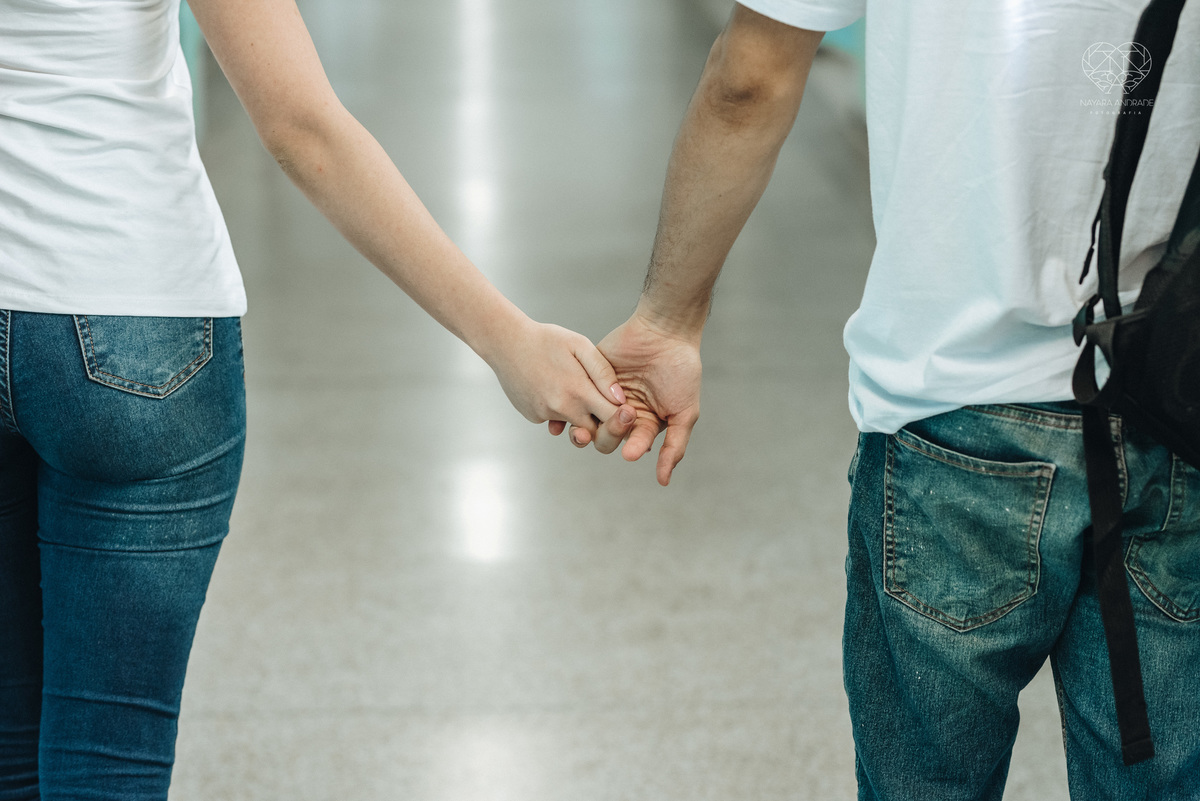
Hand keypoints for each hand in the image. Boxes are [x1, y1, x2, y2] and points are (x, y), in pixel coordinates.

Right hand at [486, 318, 632, 441]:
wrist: (505, 342)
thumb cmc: (546, 339)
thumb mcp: (580, 345)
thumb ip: (603, 372)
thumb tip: (620, 399)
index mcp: (579, 391)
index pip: (612, 418)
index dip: (623, 416)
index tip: (627, 408)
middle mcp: (562, 408)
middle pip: (595, 431)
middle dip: (603, 424)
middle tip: (604, 405)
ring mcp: (545, 414)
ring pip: (574, 425)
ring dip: (580, 415)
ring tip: (574, 388)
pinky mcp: (533, 416)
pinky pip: (555, 419)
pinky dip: (559, 409)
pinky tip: (552, 386)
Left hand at [572, 313, 701, 485]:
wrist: (664, 331)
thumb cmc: (680, 371)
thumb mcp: (684, 412)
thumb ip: (674, 447)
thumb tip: (663, 481)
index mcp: (644, 423)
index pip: (631, 445)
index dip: (631, 445)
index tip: (633, 446)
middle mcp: (622, 413)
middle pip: (605, 439)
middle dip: (610, 434)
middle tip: (622, 415)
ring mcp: (602, 396)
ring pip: (585, 423)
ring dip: (583, 429)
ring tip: (582, 430)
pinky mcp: (588, 378)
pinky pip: (573, 398)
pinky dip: (566, 410)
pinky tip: (564, 417)